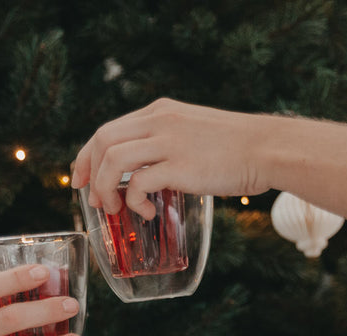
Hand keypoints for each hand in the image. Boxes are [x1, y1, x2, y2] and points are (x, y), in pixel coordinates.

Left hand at [72, 98, 271, 218]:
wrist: (266, 149)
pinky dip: (134, 201)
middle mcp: (159, 121)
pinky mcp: (180, 166)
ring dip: (107, 189)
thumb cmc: (234, 150)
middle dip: (90, 174)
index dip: (85, 157)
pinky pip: (139, 183)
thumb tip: (146, 177)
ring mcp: (169, 141)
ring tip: (118, 209)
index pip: (107, 130)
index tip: (79, 180)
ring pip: (113, 160)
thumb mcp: (192, 134)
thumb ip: (166, 145)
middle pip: (102, 141)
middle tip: (97, 201)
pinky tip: (147, 212)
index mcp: (159, 112)